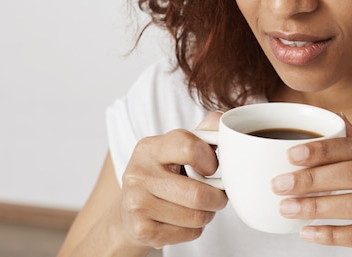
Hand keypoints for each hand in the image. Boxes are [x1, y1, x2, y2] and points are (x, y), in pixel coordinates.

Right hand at [119, 112, 227, 249]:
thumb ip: (203, 132)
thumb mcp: (178, 148)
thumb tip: (221, 118)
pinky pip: (188, 233)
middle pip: (198, 194)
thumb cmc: (164, 173)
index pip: (190, 147)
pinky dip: (195, 229)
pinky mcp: (141, 230)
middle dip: (218, 198)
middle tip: (217, 196)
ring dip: (208, 215)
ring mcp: (136, 203)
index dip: (211, 160)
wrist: (130, 210)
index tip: (211, 168)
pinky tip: (184, 220)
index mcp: (150, 147)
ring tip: (200, 207)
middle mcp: (138, 173)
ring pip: (196, 216)